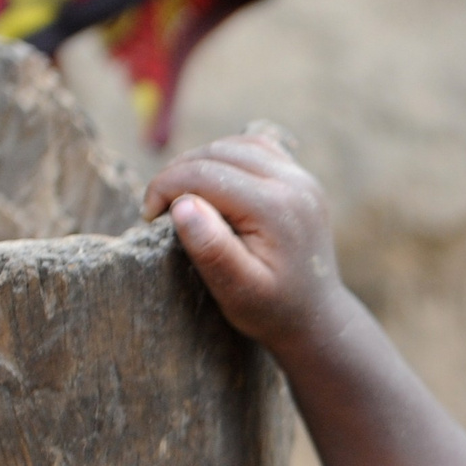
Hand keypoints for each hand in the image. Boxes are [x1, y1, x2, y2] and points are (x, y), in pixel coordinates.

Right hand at [143, 125, 345, 346]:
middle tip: (159, 208)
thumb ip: (212, 249)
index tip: (148, 216)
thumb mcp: (237, 291)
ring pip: (236, 145)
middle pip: (218, 153)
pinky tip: (213, 183)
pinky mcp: (302, 180)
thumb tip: (182, 204)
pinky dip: (228, 157)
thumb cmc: (272, 311)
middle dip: (179, 173)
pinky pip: (257, 149)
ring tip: (182, 195)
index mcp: (275, 209)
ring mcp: (302, 178)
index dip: (165, 187)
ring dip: (201, 162)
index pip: (204, 174)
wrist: (316, 319)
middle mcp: (294, 184)